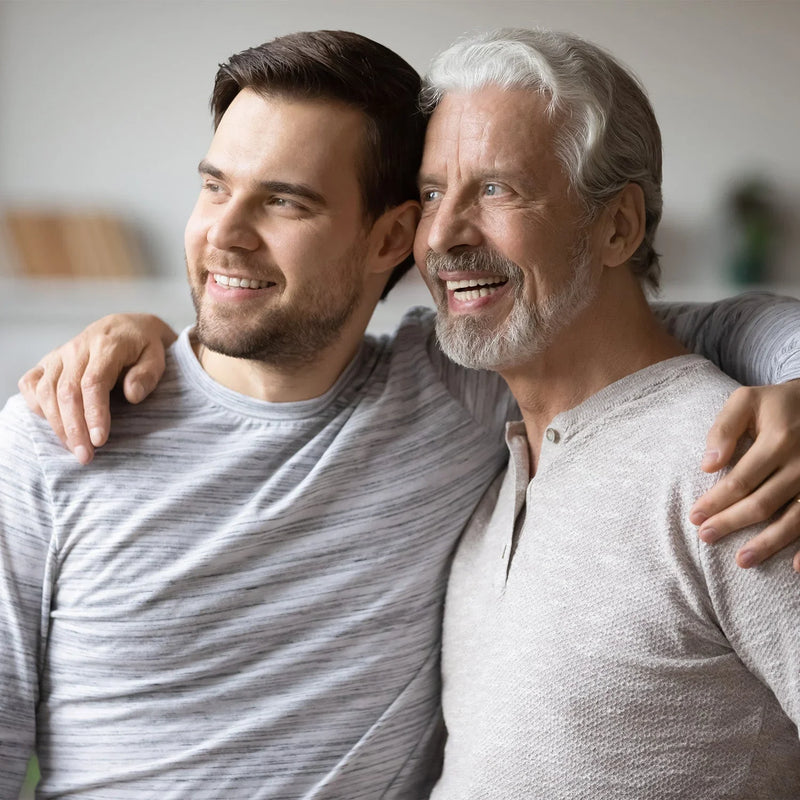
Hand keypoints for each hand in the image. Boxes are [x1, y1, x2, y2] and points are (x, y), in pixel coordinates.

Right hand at [18, 313, 176, 463]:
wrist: (128, 327)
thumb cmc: (145, 348)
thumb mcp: (157, 357)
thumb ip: (147, 375)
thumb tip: (133, 395)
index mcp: (107, 345)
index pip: (94, 382)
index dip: (94, 414)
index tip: (100, 440)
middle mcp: (78, 348)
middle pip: (67, 392)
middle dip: (74, 428)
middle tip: (86, 456)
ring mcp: (59, 354)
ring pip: (46, 391)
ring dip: (57, 425)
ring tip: (75, 450)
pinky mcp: (48, 361)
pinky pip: (31, 384)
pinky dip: (37, 406)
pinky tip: (54, 425)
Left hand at [689, 380, 799, 570]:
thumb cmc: (775, 404)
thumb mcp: (745, 401)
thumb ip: (723, 429)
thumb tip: (708, 466)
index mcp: (778, 440)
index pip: (740, 480)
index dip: (716, 501)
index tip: (695, 517)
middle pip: (763, 502)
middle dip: (732, 523)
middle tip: (706, 537)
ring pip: (794, 519)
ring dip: (769, 543)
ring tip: (742, 561)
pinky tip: (796, 568)